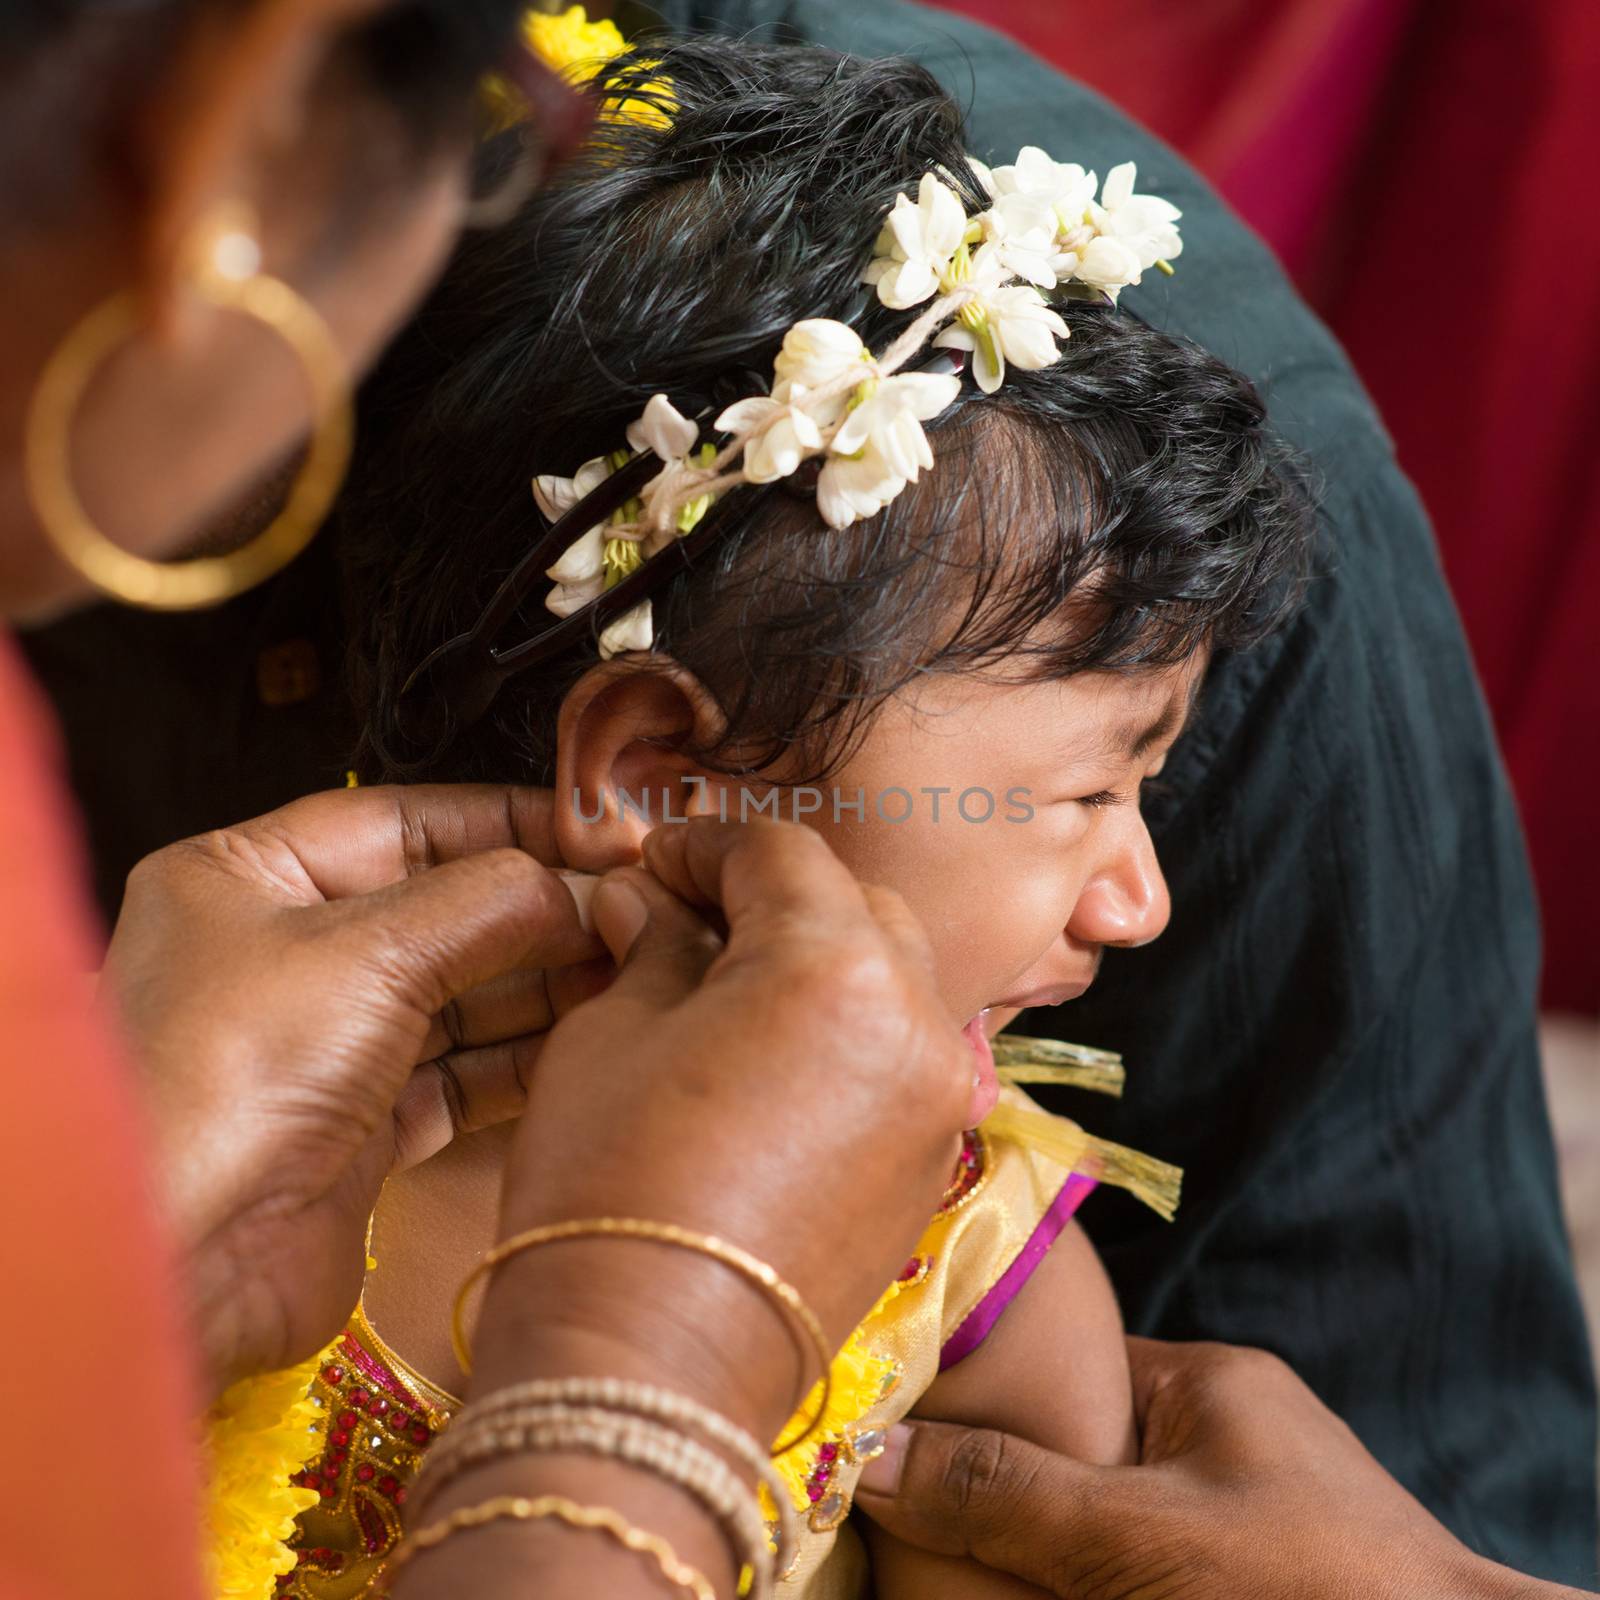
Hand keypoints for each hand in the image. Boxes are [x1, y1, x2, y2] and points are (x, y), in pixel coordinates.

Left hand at [104, 783, 604, 1389]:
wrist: (177, 1261)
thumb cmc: (228, 1078)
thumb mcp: (367, 950)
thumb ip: (489, 902)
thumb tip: (577, 885)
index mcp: (249, 876)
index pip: (405, 822)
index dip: (508, 820)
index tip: (600, 825)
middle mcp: (286, 953)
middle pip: (444, 909)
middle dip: (541, 909)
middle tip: (635, 905)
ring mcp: (326, 1042)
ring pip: (462, 995)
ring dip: (545, 984)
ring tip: (632, 965)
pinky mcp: (362, 1126)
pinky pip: (463, 1074)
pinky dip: (524, 1057)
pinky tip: (589, 1037)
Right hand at [468, 817, 974, 1444]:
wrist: (651, 1370)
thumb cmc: (609, 1187)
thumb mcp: (609, 1036)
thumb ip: (653, 949)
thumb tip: (652, 906)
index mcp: (837, 964)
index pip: (779, 852)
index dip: (705, 846)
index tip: (653, 867)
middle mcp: (918, 1019)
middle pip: (854, 905)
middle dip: (774, 897)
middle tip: (690, 919)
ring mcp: (940, 1096)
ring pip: (893, 978)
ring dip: (821, 961)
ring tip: (734, 989)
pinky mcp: (934, 1161)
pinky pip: (903, 1056)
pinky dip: (850, 1033)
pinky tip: (776, 1060)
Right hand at [855, 1338, 1577, 1599]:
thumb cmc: (1309, 1588)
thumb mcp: (1137, 1538)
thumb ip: (1005, 1492)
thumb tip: (863, 1453)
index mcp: (1205, 1381)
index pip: (1061, 1364)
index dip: (976, 1392)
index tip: (893, 1419)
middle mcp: (1225, 1435)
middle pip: (1076, 1449)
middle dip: (1000, 1488)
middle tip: (907, 1518)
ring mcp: (1243, 1516)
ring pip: (1103, 1521)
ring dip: (1038, 1550)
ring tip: (946, 1568)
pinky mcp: (1249, 1573)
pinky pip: (1138, 1564)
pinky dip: (1086, 1578)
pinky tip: (1030, 1594)